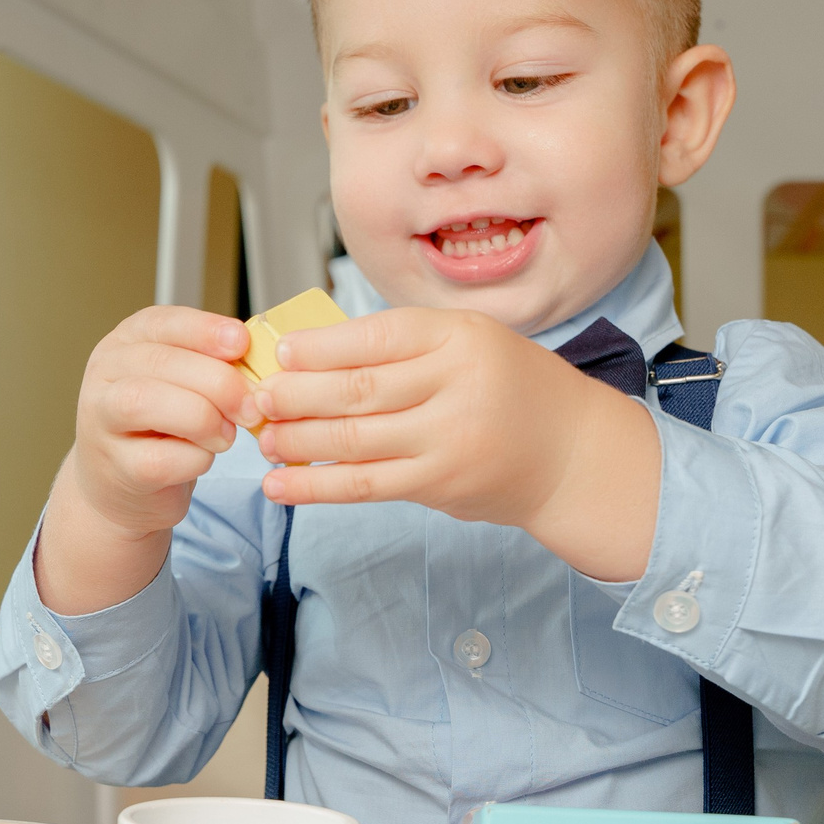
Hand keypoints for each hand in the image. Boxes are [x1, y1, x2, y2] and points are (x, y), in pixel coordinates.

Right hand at [35, 307, 253, 615]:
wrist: (124, 483)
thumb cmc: (162, 424)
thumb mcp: (183, 381)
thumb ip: (210, 363)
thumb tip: (255, 358)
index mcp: (125, 342)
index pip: (162, 322)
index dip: (204, 330)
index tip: (242, 343)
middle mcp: (104, 375)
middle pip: (162, 363)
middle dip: (218, 382)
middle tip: (251, 406)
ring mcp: (101, 421)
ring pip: (149, 403)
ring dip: (204, 419)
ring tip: (226, 434)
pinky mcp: (116, 467)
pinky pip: (161, 458)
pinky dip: (196, 459)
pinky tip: (203, 457)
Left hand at [253, 308, 661, 580]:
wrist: (570, 453)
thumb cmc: (510, 388)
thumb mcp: (470, 342)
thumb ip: (404, 346)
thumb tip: (312, 354)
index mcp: (460, 338)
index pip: (377, 338)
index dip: (321, 347)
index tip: (282, 353)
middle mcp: (456, 386)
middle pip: (357, 390)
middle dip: (296, 395)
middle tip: (254, 397)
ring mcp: (448, 440)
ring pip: (354, 439)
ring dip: (297, 440)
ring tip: (261, 437)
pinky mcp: (439, 485)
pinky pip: (366, 485)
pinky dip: (316, 486)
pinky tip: (280, 484)